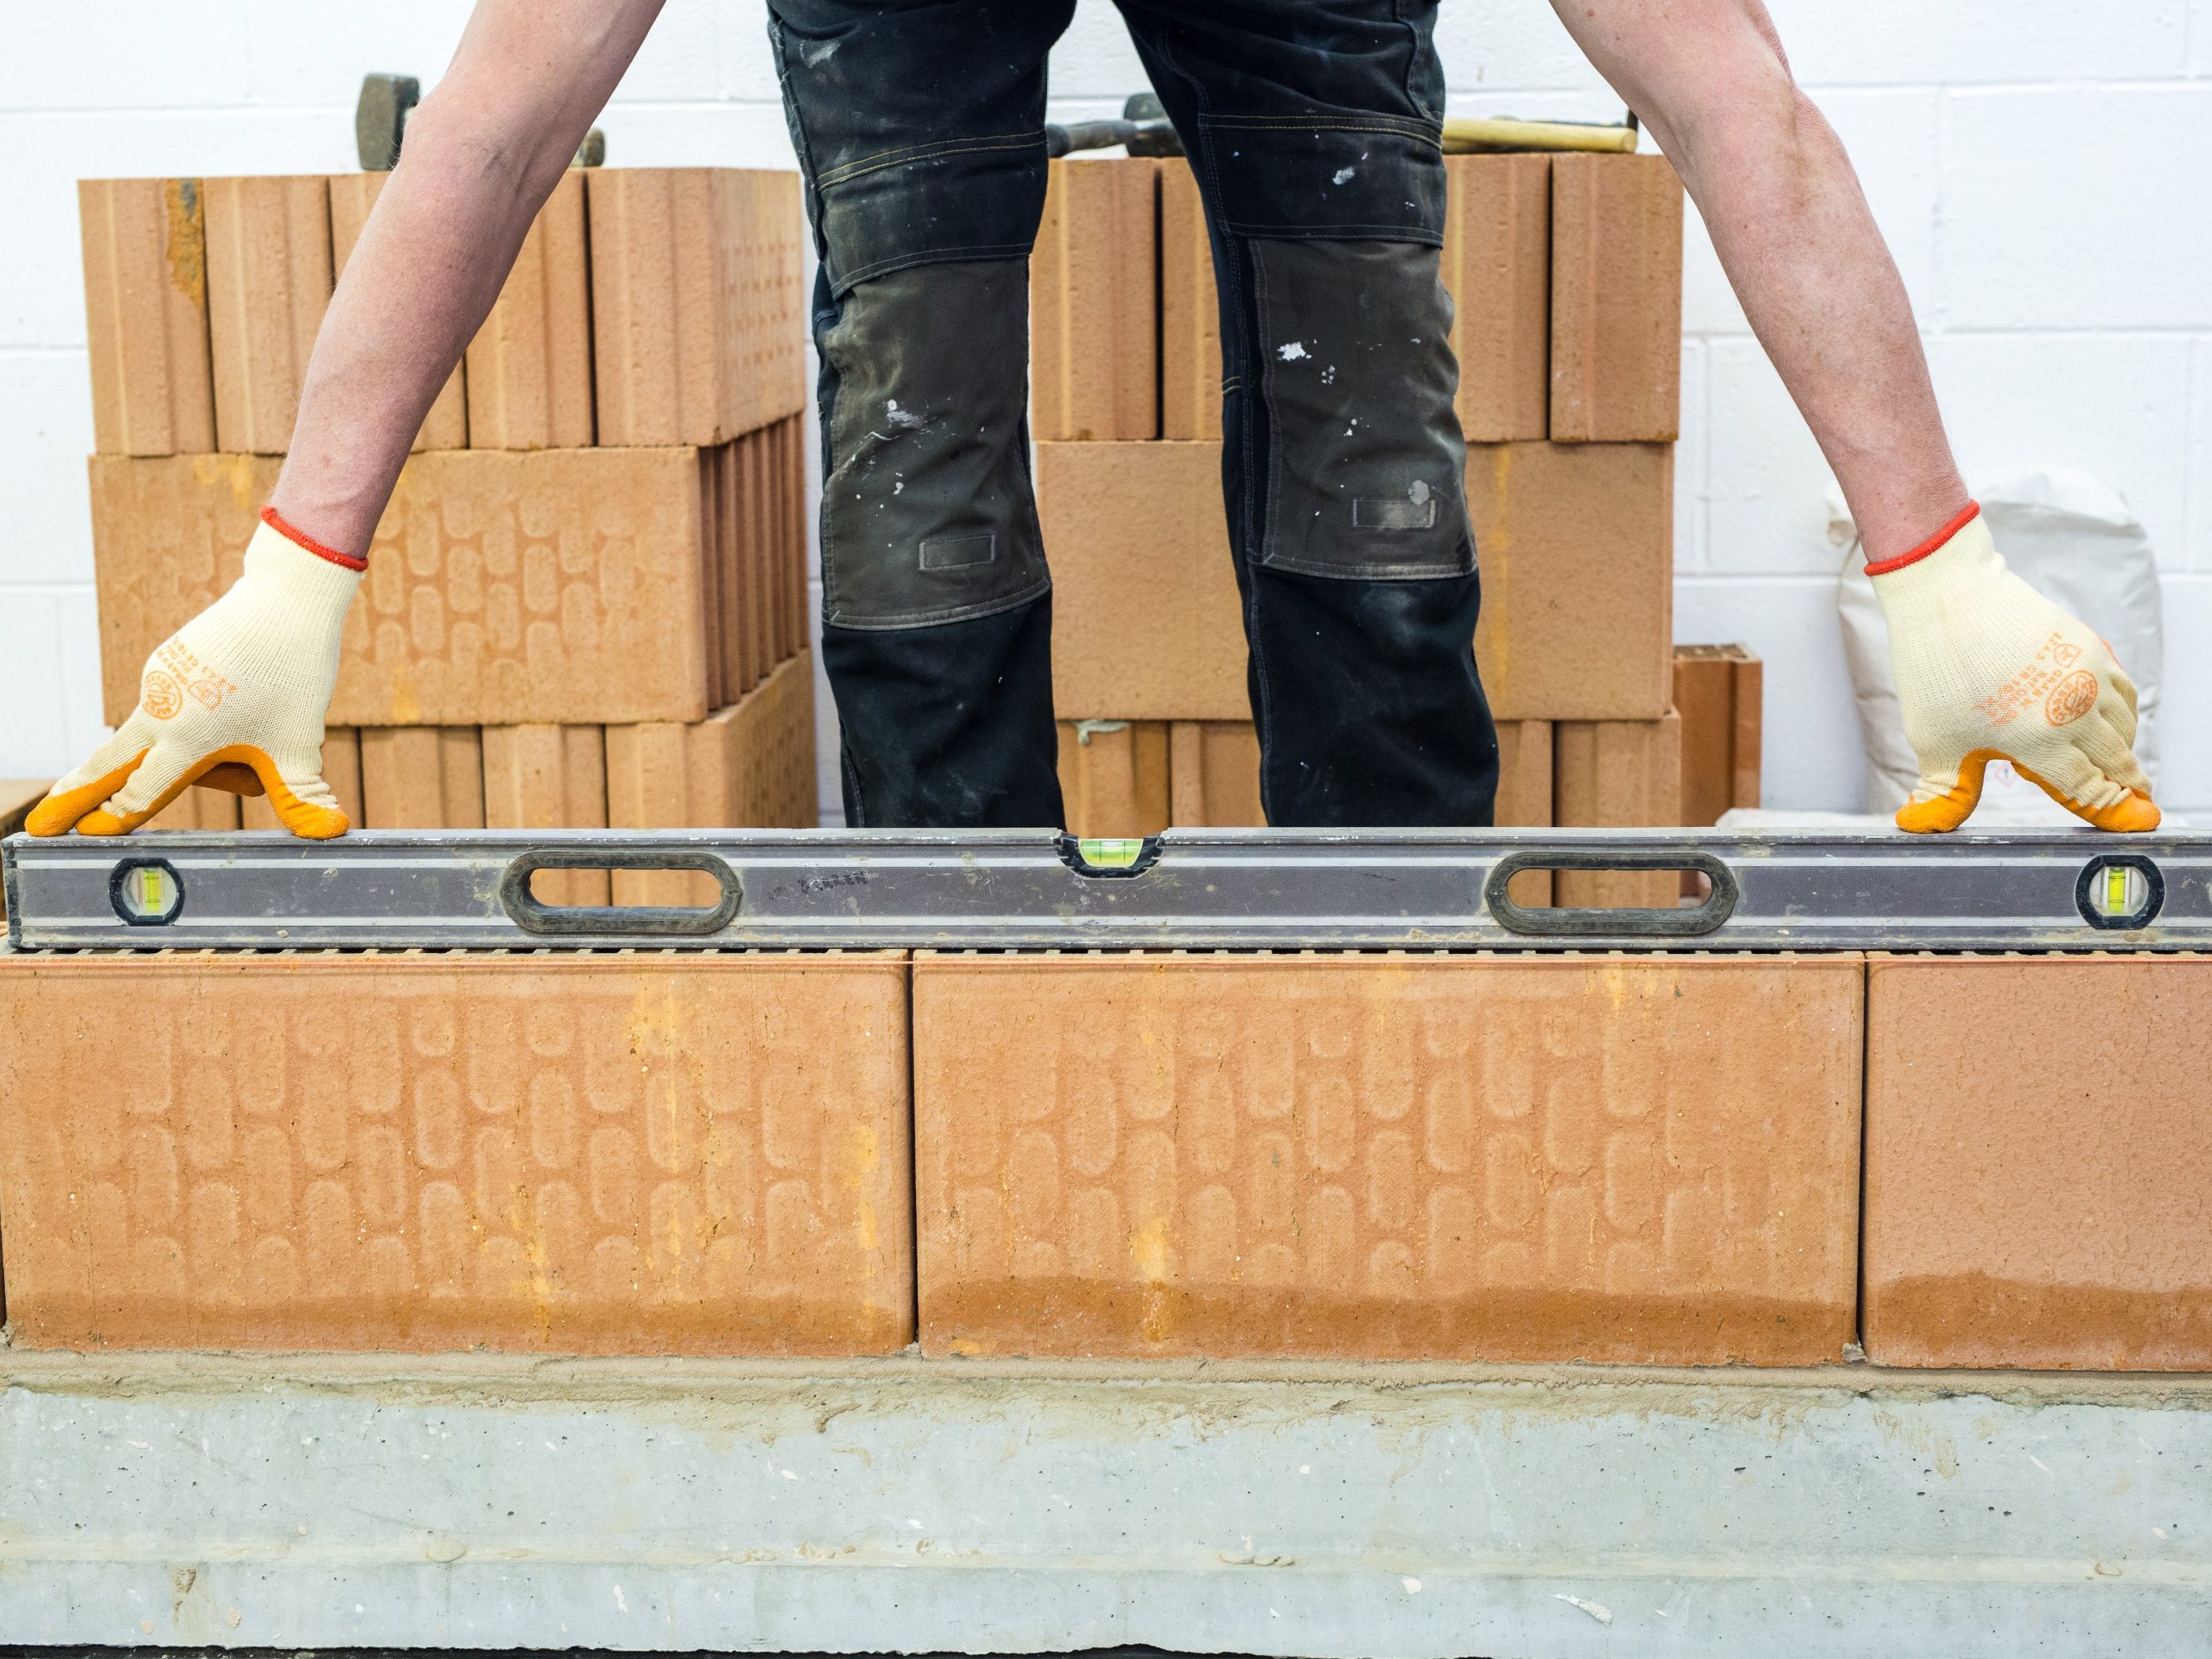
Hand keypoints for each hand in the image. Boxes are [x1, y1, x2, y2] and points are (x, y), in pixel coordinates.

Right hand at [28, 515, 362, 837]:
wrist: (285, 601)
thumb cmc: (293, 675)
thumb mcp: (299, 744)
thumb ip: (302, 796)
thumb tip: (332, 834)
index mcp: (184, 738)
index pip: (141, 792)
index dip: (114, 817)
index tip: (82, 836)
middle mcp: (160, 711)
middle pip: (110, 764)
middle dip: (74, 795)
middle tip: (39, 824)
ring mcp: (158, 683)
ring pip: (163, 737)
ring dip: (198, 753)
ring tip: (261, 719)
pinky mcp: (167, 662)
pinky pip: (179, 708)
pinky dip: (207, 722)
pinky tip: (253, 700)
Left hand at [1872, 507, 2157, 832]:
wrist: (1950, 598)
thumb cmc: (1937, 672)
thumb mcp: (1934, 742)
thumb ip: (1943, 791)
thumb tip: (1922, 823)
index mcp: (2041, 742)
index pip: (2090, 788)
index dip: (2109, 808)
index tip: (2126, 817)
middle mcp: (2075, 712)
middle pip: (2117, 759)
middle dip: (2125, 782)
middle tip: (2133, 796)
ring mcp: (2088, 677)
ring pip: (2126, 725)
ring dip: (2124, 748)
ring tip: (2118, 761)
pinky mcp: (2090, 647)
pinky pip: (2124, 689)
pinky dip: (2125, 712)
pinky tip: (2112, 718)